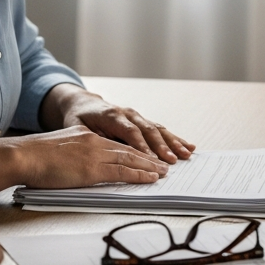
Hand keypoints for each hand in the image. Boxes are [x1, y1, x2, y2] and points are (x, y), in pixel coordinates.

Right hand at [0, 125, 169, 191]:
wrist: (24, 156)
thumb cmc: (34, 157)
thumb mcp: (59, 149)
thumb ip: (74, 154)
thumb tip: (79, 165)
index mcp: (86, 136)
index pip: (117, 144)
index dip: (135, 150)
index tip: (147, 156)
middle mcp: (95, 142)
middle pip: (128, 149)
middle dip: (148, 157)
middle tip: (163, 164)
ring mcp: (95, 154)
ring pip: (130, 159)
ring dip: (149, 166)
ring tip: (163, 172)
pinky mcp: (93, 168)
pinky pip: (122, 171)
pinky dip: (139, 174)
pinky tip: (150, 178)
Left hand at [41, 84, 195, 163]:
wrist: (83, 103)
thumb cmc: (78, 118)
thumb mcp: (76, 128)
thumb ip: (89, 138)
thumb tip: (99, 152)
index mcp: (111, 115)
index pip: (129, 131)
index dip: (140, 145)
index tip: (149, 158)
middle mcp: (127, 114)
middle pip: (148, 130)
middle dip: (161, 146)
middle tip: (171, 160)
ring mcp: (137, 117)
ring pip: (158, 129)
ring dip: (172, 142)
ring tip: (186, 154)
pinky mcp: (142, 122)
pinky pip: (160, 130)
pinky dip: (174, 138)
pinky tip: (188, 146)